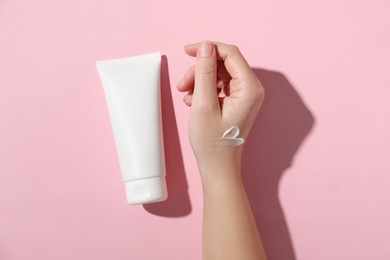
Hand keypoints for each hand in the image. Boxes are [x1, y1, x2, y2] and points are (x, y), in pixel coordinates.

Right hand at [177, 41, 264, 172]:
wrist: (218, 166)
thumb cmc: (212, 142)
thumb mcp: (203, 104)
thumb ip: (204, 72)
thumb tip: (205, 47)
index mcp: (249, 88)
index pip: (230, 53)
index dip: (207, 48)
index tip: (187, 51)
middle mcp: (251, 89)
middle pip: (223, 63)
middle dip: (200, 70)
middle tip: (183, 84)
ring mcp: (245, 96)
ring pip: (219, 74)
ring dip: (200, 81)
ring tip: (187, 96)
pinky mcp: (237, 102)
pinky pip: (220, 86)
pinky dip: (204, 90)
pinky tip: (193, 102)